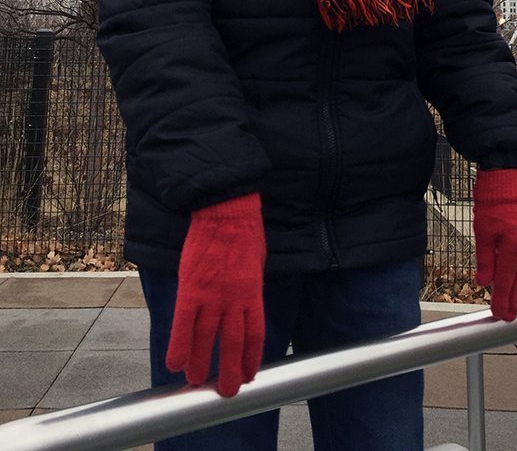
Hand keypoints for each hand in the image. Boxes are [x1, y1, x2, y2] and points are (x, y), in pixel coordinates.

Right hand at [166, 193, 265, 395]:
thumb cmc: (244, 233)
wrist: (226, 211)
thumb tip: (245, 304)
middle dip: (229, 371)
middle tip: (226, 391)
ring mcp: (212, 296)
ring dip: (200, 364)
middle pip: (232, 343)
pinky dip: (178, 345)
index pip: (254, 334)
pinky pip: (183, 324)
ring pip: (206, 339)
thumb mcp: (256, 264)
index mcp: (253, 293)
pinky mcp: (191, 289)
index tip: (248, 375)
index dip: (251, 358)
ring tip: (196, 382)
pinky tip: (174, 364)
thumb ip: (250, 288)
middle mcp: (234, 300)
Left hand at [473, 169, 516, 321]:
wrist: (509, 181)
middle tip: (508, 318)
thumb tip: (482, 283)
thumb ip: (484, 261)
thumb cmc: (493, 204)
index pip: (505, 286)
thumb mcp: (483, 233)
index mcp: (513, 253)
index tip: (498, 317)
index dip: (501, 303)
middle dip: (513, 304)